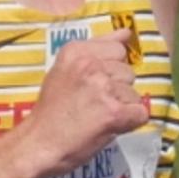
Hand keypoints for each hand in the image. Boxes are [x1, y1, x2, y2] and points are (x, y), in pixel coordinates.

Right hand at [9, 36, 147, 177]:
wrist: (38, 145)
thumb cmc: (51, 111)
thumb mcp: (65, 70)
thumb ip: (96, 49)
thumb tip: (127, 32)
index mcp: (76, 51)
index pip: (118, 49)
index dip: (110, 69)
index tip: (93, 83)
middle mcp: (91, 65)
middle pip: (128, 72)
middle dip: (117, 89)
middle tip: (93, 104)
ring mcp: (103, 88)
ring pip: (134, 94)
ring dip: (122, 107)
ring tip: (97, 117)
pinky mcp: (114, 112)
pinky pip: (141, 113)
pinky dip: (130, 123)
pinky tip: (110, 126)